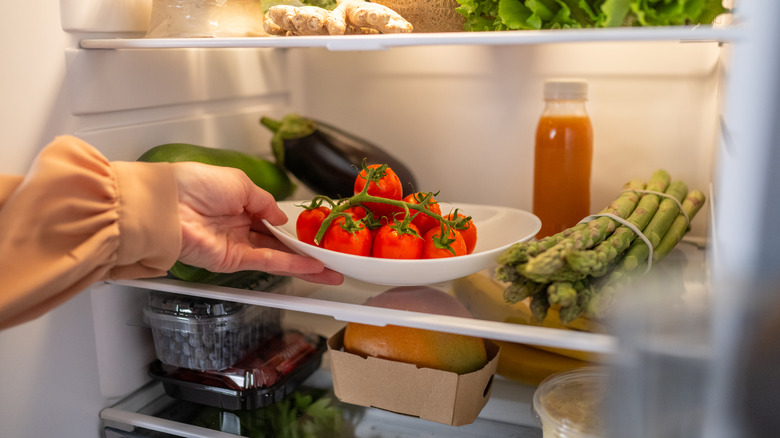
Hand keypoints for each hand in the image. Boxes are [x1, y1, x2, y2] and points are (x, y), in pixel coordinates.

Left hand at [172, 161, 342, 284]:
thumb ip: (265, 202)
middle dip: (306, 251)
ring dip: (306, 264)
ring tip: (332, 271)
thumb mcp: (240, 182)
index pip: (272, 219)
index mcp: (238, 203)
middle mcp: (238, 226)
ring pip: (279, 256)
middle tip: (332, 259)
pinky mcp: (232, 261)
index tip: (316, 233)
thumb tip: (282, 218)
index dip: (294, 228)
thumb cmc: (195, 184)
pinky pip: (268, 262)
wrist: (168, 205)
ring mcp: (236, 245)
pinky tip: (312, 267)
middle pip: (279, 242)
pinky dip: (291, 265)